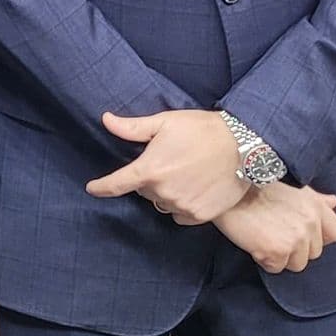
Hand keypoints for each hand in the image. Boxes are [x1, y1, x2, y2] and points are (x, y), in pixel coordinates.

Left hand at [86, 109, 247, 223]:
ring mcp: (182, 206)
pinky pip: (180, 214)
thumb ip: (132, 127)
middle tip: (169, 160)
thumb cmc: (202, 129)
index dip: (101, 187)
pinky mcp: (200, 215)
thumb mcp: (165, 122)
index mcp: (150, 170)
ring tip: (186, 172)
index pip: (116, 184)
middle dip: (150, 178)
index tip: (92, 189)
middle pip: (144, 190)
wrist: (243, 147)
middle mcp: (163, 192)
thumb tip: (106, 120)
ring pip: (163, 202)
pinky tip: (195, 187)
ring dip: (167, 191)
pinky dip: (182, 204)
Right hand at [215, 183, 335, 273]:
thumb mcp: (291, 187)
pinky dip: (264, 259)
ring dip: (281, 256)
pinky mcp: (277, 251)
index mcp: (315, 205)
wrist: (228, 185)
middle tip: (274, 231)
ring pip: (297, 264)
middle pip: (314, 252)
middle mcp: (310, 222)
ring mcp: (295, 238)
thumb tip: (333, 202)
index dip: (319, 237)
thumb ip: (315, 199)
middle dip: (296, 248)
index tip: (301, 233)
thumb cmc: (256, 184)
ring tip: (263, 235)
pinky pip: (276, 268)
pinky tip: (253, 241)